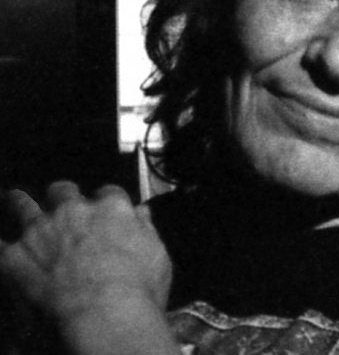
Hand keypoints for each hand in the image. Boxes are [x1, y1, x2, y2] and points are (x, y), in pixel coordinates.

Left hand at [0, 182, 171, 322]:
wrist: (105, 314)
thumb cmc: (136, 288)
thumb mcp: (157, 254)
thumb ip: (146, 229)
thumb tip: (143, 214)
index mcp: (111, 209)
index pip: (108, 193)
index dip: (105, 200)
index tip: (104, 207)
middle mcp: (75, 212)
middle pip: (63, 191)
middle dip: (62, 195)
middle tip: (61, 200)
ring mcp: (42, 231)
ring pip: (23, 206)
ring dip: (19, 203)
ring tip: (15, 200)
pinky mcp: (15, 257)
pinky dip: (0, 245)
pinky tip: (1, 246)